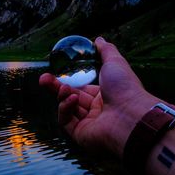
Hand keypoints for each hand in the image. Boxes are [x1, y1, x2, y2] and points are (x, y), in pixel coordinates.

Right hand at [40, 37, 157, 155]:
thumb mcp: (115, 62)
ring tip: (63, 88)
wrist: (131, 116)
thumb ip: (105, 50)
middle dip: (56, 87)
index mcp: (106, 96)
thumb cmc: (126, 88)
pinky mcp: (81, 135)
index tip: (56, 72)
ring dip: (62, 96)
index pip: (82, 88)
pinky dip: (65, 108)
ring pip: (67, 108)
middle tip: (43, 79)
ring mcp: (89, 124)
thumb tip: (98, 39)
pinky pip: (66, 121)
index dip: (69, 81)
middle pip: (71, 98)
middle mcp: (98, 111)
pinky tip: (72, 99)